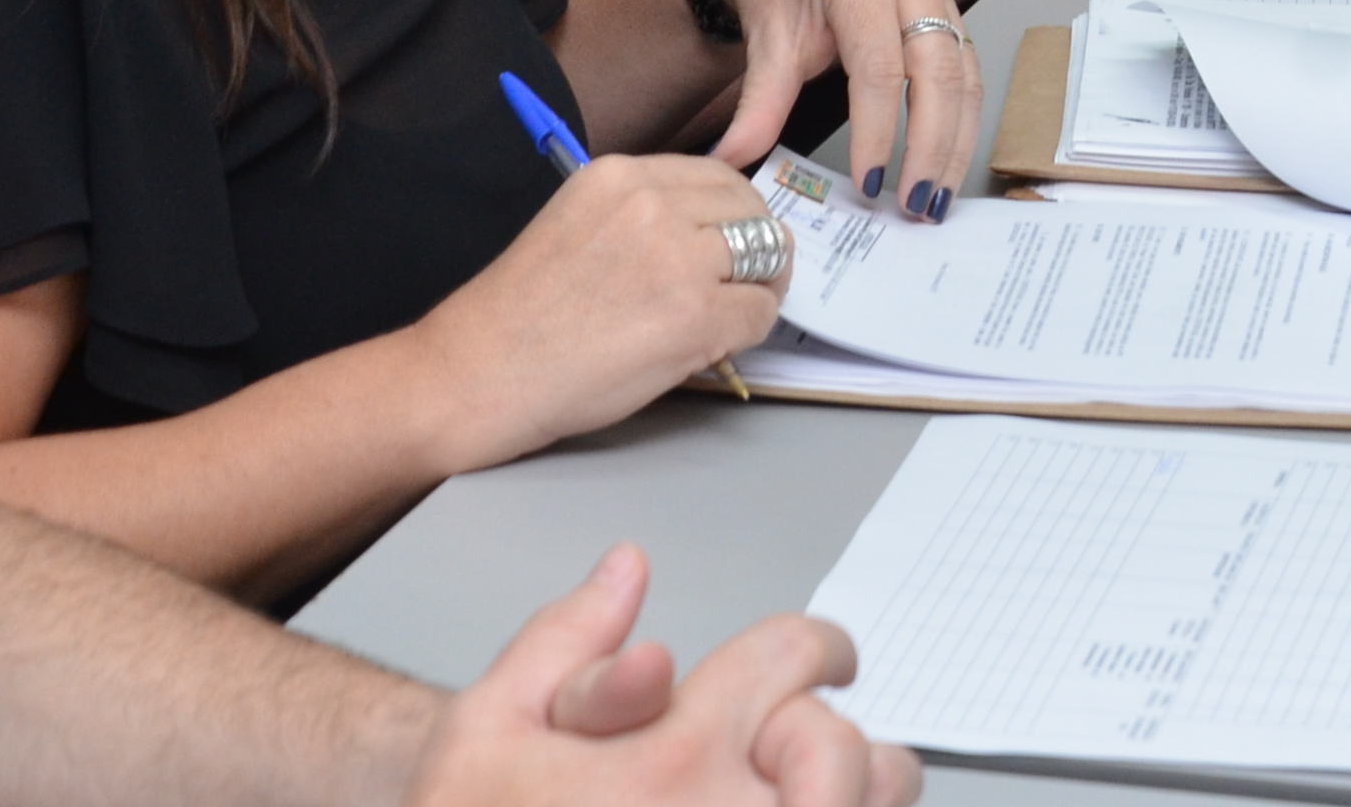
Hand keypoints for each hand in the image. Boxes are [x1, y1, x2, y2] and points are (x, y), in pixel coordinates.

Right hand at [402, 542, 917, 806]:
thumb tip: (625, 567)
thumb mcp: (483, 736)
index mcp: (671, 757)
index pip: (790, 658)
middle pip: (841, 743)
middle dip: (826, 728)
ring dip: (857, 790)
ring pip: (867, 802)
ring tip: (815, 788)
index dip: (817, 646)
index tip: (826, 661)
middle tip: (806, 737)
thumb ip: (562, 642)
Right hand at [403, 157, 788, 468]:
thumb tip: (712, 227)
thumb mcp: (578, 224)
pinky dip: (749, 332)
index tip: (729, 244)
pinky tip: (717, 346)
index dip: (733, 215)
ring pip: (767, 257)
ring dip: (758, 288)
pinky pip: (760, 312)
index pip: (718, 177)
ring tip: (733, 314)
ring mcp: (677, 259)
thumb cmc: (519, 315)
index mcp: (619, 176)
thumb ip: (642, 214)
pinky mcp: (694, 317)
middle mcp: (651, 205)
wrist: (476, 376)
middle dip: (758, 247)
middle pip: (752, 211)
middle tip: (744, 284)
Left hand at [700, 0, 973, 221]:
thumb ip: (758, 105)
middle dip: (931, 146)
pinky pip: (967, 65)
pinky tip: (948, 158)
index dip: (878, 132)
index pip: (880, 69)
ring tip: (936, 197)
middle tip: (917, 206)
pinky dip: (961, 117)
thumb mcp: (764, 39)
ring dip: (955, 140)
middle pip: (938, 71)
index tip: (868, 185)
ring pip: (964, 72)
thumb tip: (731, 162)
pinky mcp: (948, 1)